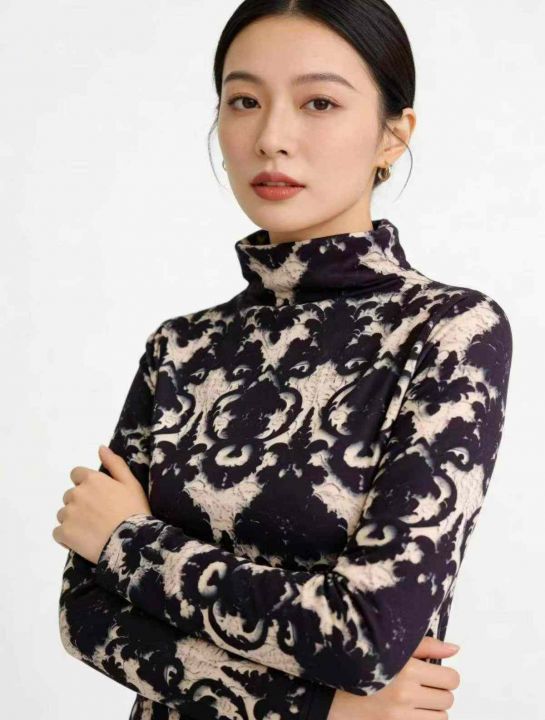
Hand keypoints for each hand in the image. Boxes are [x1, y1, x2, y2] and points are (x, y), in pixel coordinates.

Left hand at [52, 445, 151, 563]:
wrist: (133, 542)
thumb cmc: (135, 511)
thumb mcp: (131, 483)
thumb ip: (115, 464)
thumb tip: (101, 447)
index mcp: (92, 480)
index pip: (76, 474)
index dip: (86, 484)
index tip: (97, 496)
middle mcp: (77, 494)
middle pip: (70, 496)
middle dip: (80, 503)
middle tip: (98, 516)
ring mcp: (68, 514)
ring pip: (63, 514)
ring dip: (73, 520)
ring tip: (92, 530)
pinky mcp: (64, 533)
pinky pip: (58, 533)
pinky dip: (66, 537)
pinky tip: (82, 541)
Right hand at [327, 635, 460, 718]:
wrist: (331, 691)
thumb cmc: (360, 664)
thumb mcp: (390, 646)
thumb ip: (425, 646)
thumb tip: (454, 649)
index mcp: (406, 667)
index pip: (450, 678)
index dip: (445, 675)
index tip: (434, 672)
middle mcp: (404, 693)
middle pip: (448, 698)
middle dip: (439, 691)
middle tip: (422, 685)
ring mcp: (399, 716)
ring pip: (441, 718)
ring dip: (432, 709)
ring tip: (414, 699)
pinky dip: (424, 719)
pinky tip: (411, 711)